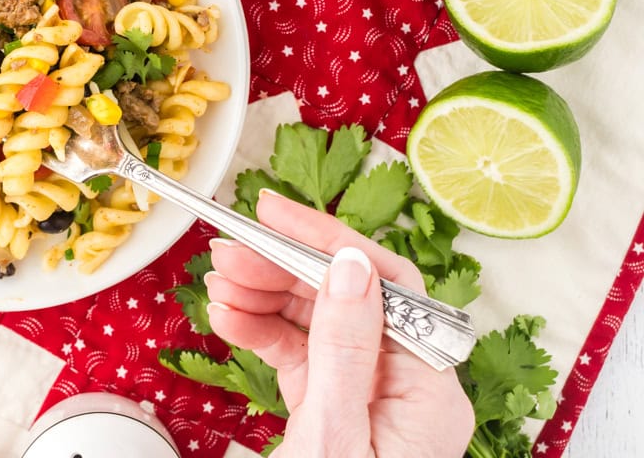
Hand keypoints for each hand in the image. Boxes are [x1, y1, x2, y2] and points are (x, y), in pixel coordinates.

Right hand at [207, 190, 473, 457]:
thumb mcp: (336, 431)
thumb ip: (345, 345)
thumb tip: (351, 264)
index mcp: (427, 389)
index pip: (387, 286)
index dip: (329, 240)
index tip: (274, 214)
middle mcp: (404, 387)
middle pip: (347, 298)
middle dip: (283, 269)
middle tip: (228, 251)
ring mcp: (368, 396)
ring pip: (319, 321)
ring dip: (265, 296)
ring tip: (219, 286)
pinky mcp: (335, 407)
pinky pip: (301, 354)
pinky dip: (262, 331)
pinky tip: (229, 318)